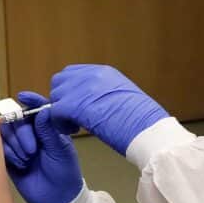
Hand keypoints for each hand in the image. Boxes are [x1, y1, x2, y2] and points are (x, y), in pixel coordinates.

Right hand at [0, 91, 83, 202]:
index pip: (36, 108)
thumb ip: (48, 130)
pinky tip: (20, 164)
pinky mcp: (8, 158)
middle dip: (21, 133)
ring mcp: (18, 145)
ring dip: (15, 144)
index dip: (30, 100)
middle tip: (32, 150)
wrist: (56, 199)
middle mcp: (30, 133)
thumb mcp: (60, 149)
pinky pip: (0, 147)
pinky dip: (8, 153)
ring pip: (5, 132)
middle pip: (16, 119)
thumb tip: (42, 109)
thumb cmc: (64, 172)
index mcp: (46, 127)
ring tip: (27, 159)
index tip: (24, 96)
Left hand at [50, 65, 168, 154]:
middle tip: (73, 117)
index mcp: (104, 72)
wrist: (148, 130)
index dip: (70, 91)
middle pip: (60, 81)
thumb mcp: (124, 97)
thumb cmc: (143, 121)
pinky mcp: (75, 105)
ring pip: (55, 96)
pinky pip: (55, 112)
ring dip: (60, 112)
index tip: (77, 107)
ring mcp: (82, 88)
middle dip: (62, 99)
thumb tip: (93, 103)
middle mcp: (91, 75)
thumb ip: (105, 94)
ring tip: (75, 125)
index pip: (73, 73)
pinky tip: (72, 130)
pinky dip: (60, 123)